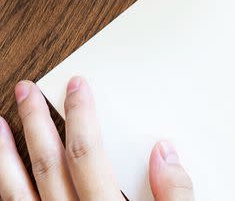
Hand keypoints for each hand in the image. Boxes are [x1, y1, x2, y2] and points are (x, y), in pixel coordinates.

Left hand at [0, 77, 193, 200]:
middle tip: (27, 91)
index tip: (76, 87)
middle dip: (36, 122)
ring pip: (18, 189)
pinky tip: (4, 170)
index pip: (86, 153)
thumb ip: (175, 194)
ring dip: (7, 154)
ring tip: (1, 123)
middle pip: (48, 164)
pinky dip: (5, 186)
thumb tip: (166, 152)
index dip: (80, 115)